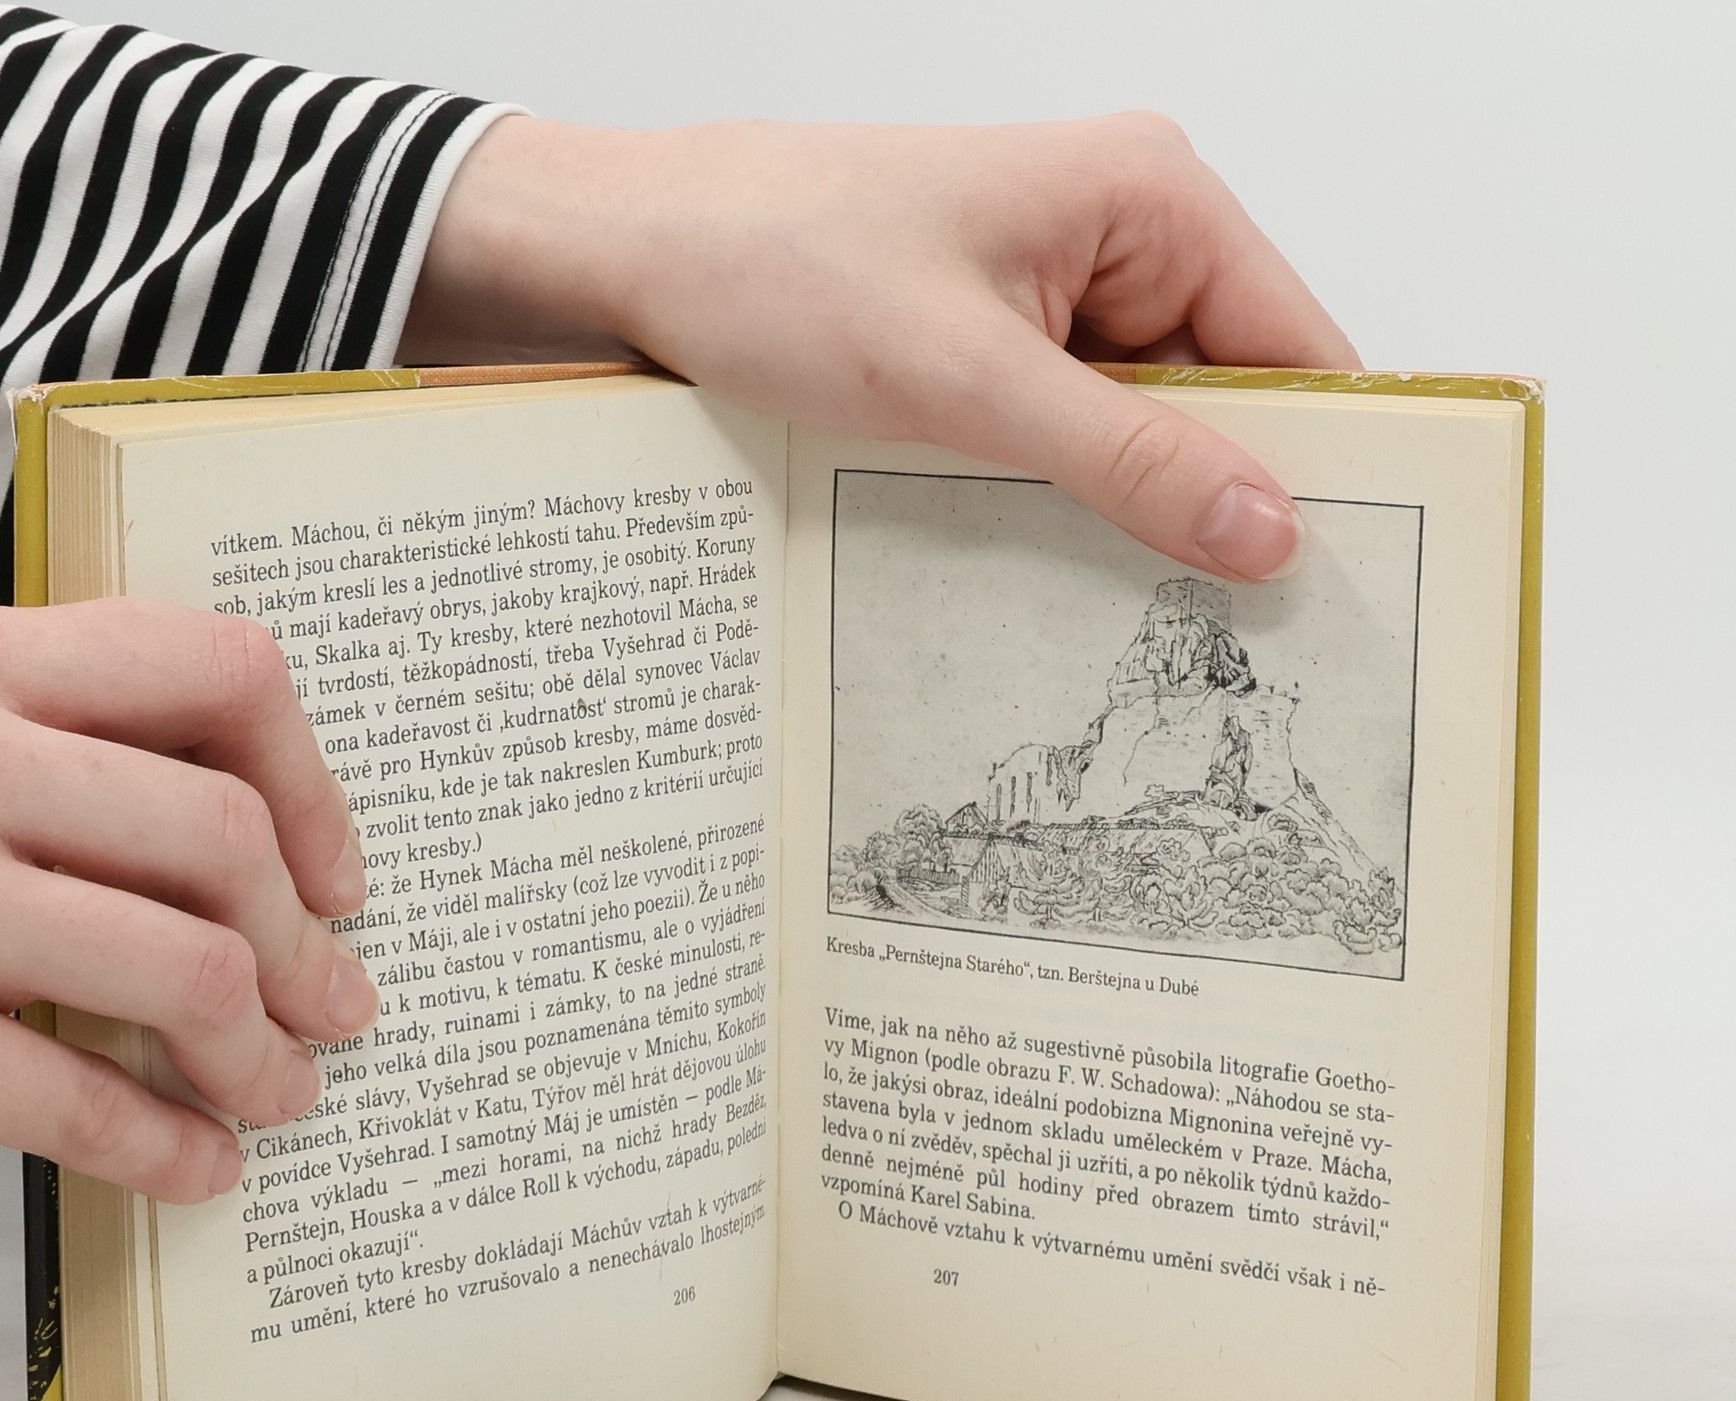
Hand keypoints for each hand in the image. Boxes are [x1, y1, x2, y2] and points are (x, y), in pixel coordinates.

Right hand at [0, 602, 378, 1201]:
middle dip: (308, 944)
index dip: (313, 782)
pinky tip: (201, 1167)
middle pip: (223, 838)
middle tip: (337, 1005)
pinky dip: (169, 1150)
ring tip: (281, 1093)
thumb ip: (64, 748)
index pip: (216, 669)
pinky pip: (85, 1102)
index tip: (337, 872)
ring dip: (263, 1055)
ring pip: (188, 971)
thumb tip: (273, 846)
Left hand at [404, 113, 1359, 582]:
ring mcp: (1057, 295)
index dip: (1319, 469)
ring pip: (1144, 432)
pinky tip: (1041, 563)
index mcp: (1152, 200)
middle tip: (1213, 644)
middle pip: (1227, 400)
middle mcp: (1123, 238)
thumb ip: (1123, 455)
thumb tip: (1265, 527)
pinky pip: (1069, 438)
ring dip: (1127, 514)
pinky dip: (1063, 500)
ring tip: (1118, 616)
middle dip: (1215, 507)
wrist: (636, 250)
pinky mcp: (998, 344)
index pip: (1297, 348)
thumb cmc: (776, 263)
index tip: (1318, 593)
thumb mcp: (964, 378)